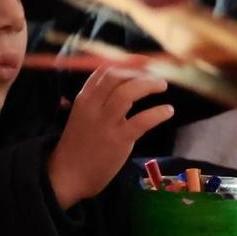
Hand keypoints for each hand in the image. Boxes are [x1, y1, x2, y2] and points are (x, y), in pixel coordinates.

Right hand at [48, 66, 173, 208]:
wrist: (69, 174)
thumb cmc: (78, 145)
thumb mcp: (81, 115)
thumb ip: (97, 100)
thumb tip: (119, 83)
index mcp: (84, 98)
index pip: (103, 70)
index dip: (125, 61)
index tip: (142, 61)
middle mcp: (93, 105)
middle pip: (116, 75)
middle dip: (139, 70)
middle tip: (155, 73)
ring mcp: (105, 122)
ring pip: (128, 93)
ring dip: (148, 85)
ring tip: (162, 86)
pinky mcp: (118, 139)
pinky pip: (141, 120)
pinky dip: (158, 113)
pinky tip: (167, 111)